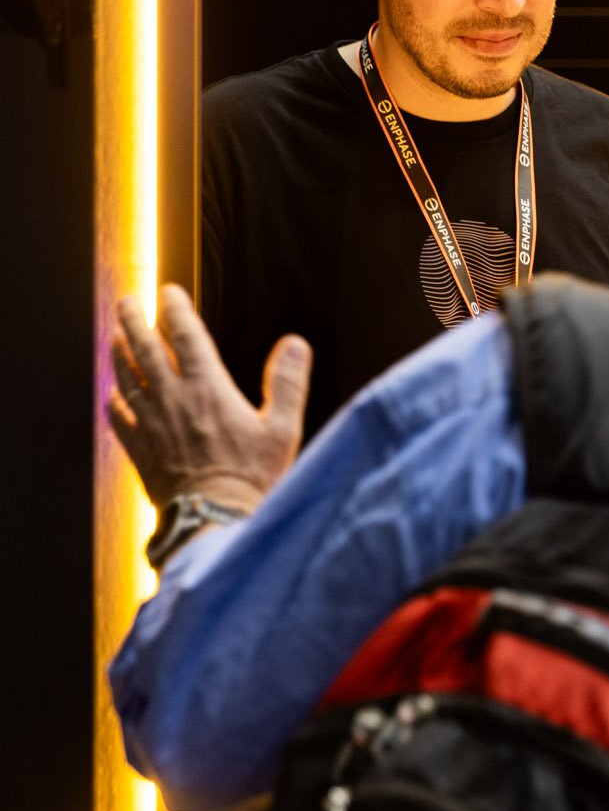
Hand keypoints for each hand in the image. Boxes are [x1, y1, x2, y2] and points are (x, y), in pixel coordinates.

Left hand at [107, 283, 310, 512]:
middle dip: (134, 321)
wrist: (214, 518)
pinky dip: (113, 400)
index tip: (168, 292)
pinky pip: (117, 418)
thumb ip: (288, 382)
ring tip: (114, 335)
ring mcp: (150, 424)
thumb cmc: (253, 476)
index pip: (187, 338)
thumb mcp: (283, 428)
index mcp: (208, 389)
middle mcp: (173, 400)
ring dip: (119, 353)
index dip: (176, 311)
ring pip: (126, 379)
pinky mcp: (139, 449)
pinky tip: (112, 394)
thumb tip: (294, 342)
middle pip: (146, 350)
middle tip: (126, 301)